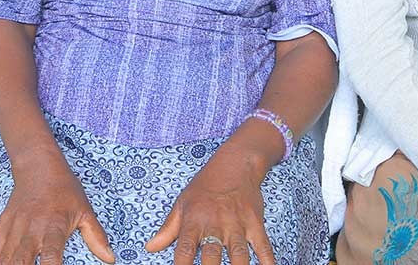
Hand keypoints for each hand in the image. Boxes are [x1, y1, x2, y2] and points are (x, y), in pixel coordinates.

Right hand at [0, 153, 113, 264]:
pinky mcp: (3, 225)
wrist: (38, 166)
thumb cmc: (64, 189)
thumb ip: (96, 237)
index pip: (50, 257)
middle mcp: (32, 229)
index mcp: (54, 227)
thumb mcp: (84, 210)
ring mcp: (15, 228)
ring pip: (5, 259)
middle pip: (21, 262)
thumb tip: (110, 258)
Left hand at [146, 148, 275, 264]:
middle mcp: (215, 224)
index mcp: (194, 221)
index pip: (183, 251)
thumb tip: (150, 247)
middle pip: (211, 256)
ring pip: (238, 254)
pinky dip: (267, 261)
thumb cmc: (205, 186)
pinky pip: (263, 246)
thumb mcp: (182, 203)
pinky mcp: (255, 223)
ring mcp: (237, 224)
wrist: (236, 163)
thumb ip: (168, 229)